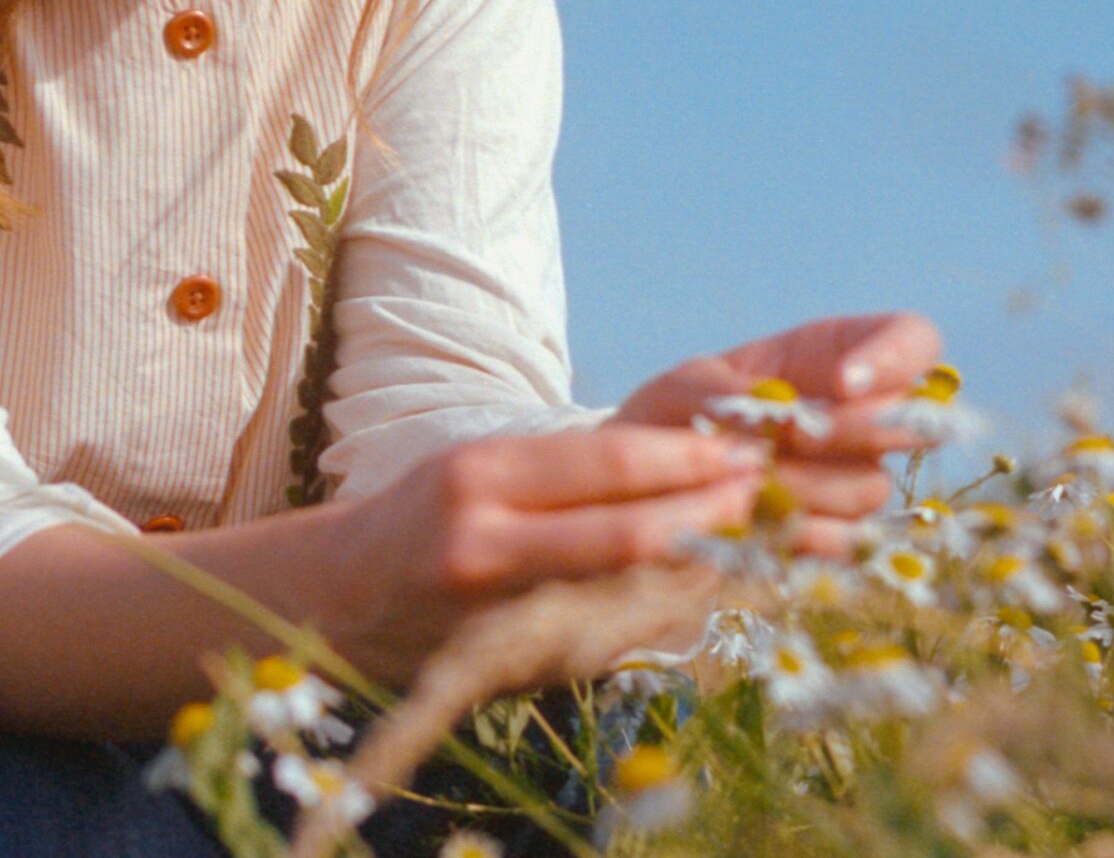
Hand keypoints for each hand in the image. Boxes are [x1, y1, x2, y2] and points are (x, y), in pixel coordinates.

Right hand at [325, 424, 769, 686]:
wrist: (346, 601)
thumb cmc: (429, 513)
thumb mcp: (482, 464)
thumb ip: (568, 471)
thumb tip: (689, 460)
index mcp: (477, 474)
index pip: (606, 460)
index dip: (686, 455)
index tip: (743, 445)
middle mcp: (485, 544)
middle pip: (627, 530)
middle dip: (710, 511)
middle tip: (767, 490)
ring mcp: (498, 616)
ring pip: (628, 590)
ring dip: (703, 564)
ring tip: (756, 535)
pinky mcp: (514, 667)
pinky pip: (609, 634)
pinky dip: (667, 609)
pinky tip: (709, 586)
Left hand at [604, 310, 944, 556]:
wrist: (645, 496)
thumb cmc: (671, 419)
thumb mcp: (684, 388)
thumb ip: (725, 392)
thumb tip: (778, 415)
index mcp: (836, 356)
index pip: (913, 340)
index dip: (896, 358)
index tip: (845, 382)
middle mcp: (860, 418)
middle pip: (909, 421)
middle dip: (854, 431)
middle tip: (794, 436)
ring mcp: (853, 478)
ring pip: (870, 485)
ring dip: (809, 486)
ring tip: (747, 483)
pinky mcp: (837, 537)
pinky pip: (847, 543)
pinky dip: (802, 536)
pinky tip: (759, 527)